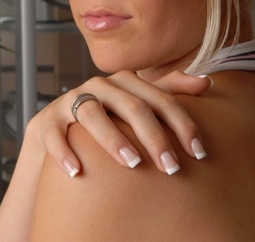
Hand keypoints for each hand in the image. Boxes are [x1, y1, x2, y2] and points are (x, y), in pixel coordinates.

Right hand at [26, 70, 211, 175]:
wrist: (55, 130)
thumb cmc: (105, 118)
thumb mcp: (136, 104)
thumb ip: (169, 92)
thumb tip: (207, 82)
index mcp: (125, 82)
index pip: (160, 99)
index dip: (182, 124)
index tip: (199, 152)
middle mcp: (99, 87)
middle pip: (131, 106)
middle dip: (154, 137)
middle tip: (172, 167)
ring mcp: (71, 102)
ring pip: (92, 114)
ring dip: (113, 139)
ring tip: (133, 163)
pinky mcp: (47, 121)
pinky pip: (54, 133)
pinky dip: (64, 151)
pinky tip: (78, 171)